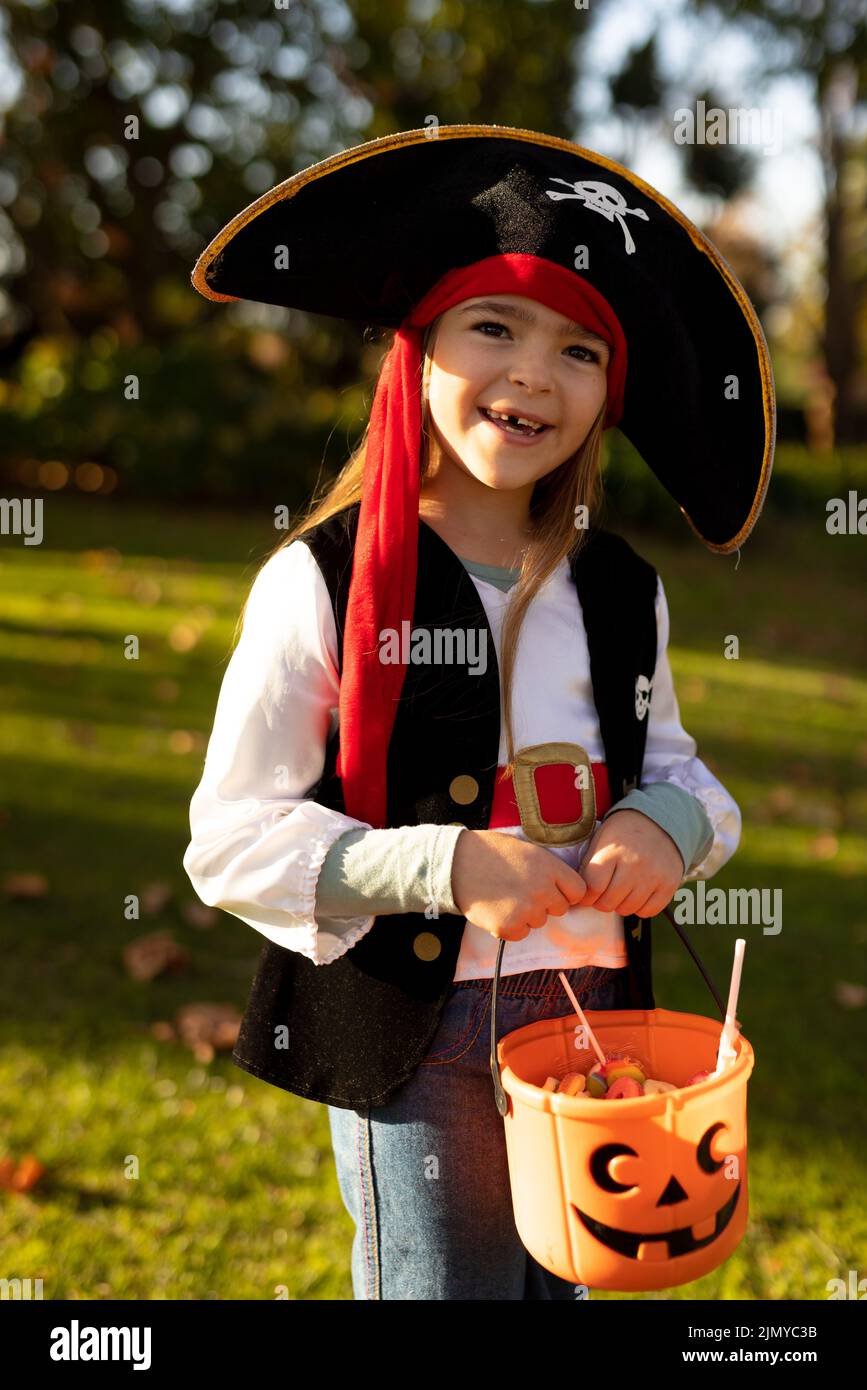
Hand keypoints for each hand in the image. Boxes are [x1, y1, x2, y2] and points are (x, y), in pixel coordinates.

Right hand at [451, 829, 586, 941]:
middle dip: (545, 903)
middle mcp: (543, 890)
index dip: (564, 891)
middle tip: (521, 891)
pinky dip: (510, 926)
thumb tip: (563, 889)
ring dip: (526, 914)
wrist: (455, 862)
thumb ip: (548, 869)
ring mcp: (527, 910)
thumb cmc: (490, 851)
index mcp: (550, 868)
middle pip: (559, 909)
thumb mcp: (527, 850)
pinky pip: (520, 934)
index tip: (551, 888)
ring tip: (504, 896)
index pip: (578, 891)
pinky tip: (496, 909)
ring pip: (538, 922)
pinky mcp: (509, 927)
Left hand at [578, 810, 682, 917]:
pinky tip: (638, 893)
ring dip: (620, 904)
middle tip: (604, 892)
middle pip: (608, 902)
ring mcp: (654, 876)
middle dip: (601, 901)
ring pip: (627, 909)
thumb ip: (588, 868)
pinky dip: (640, 907)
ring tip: (621, 890)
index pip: (593, 888)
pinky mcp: (669, 884)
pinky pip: (648, 911)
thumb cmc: (621, 835)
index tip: (587, 894)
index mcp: (612, 851)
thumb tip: (579, 898)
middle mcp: (634, 864)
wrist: (657, 822)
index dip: (586, 896)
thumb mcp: (599, 841)